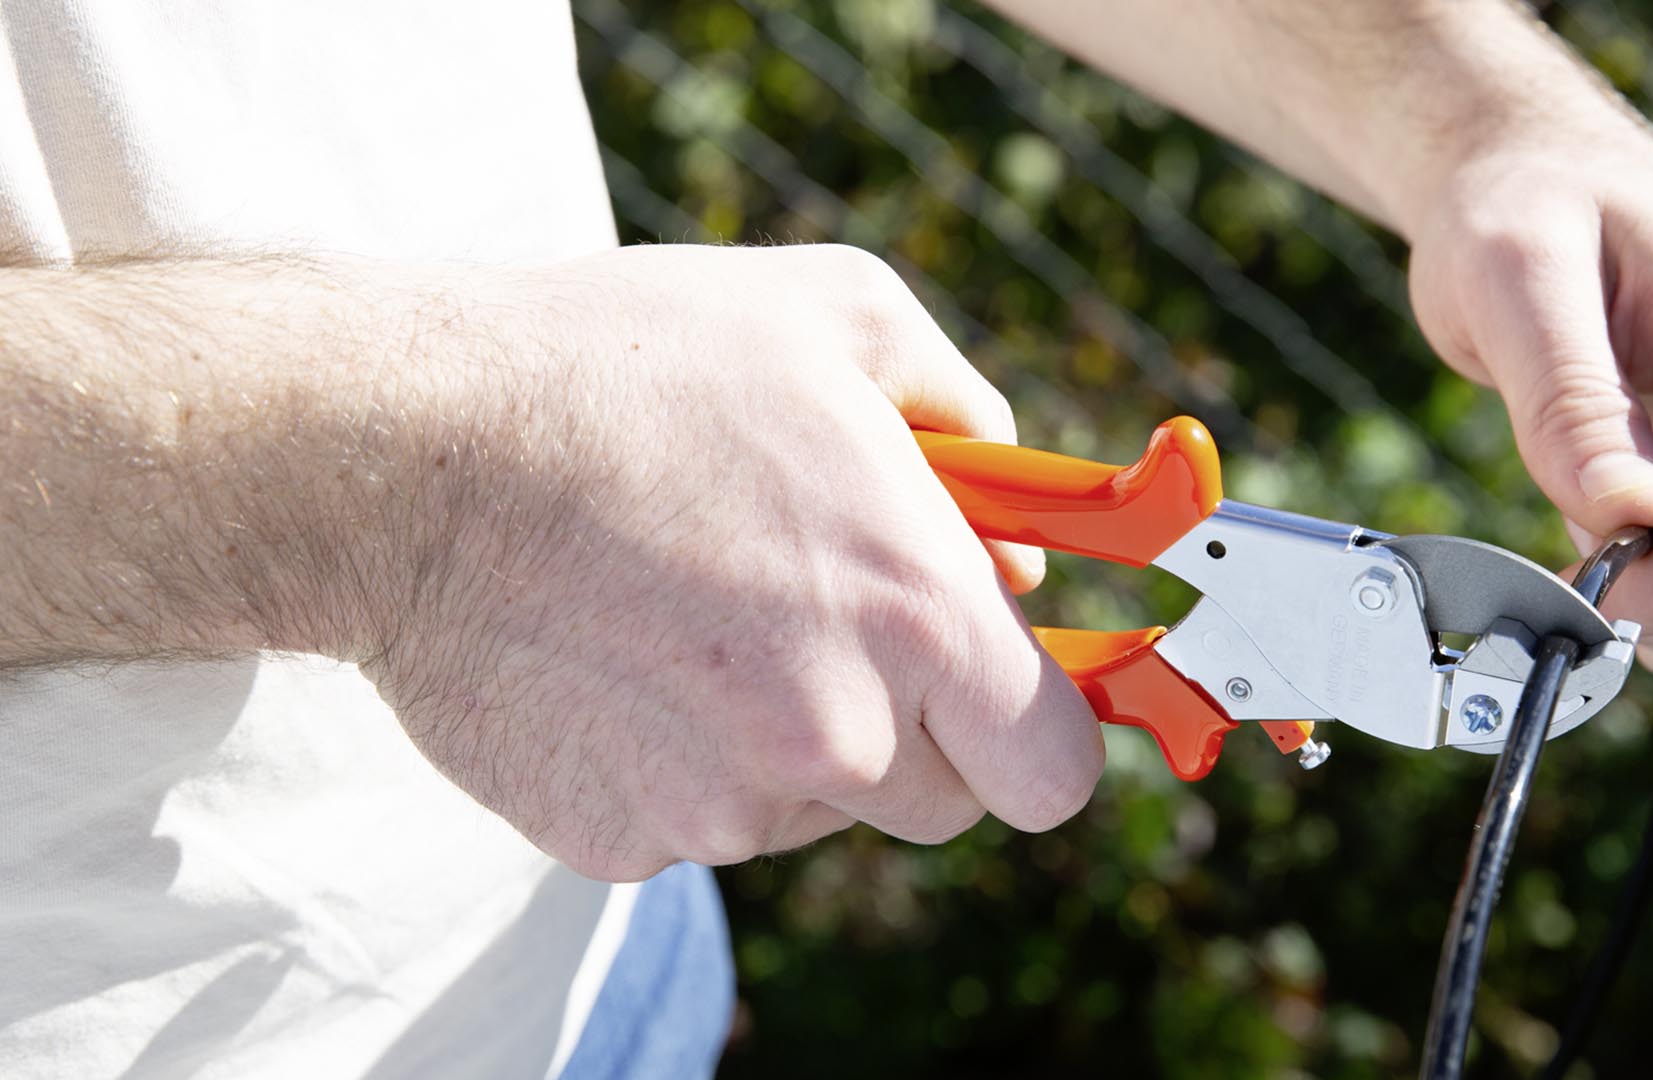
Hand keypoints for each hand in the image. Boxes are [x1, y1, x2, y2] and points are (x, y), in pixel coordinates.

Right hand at [367, 244, 1101, 879]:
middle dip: (915, 729)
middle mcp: (834, 733)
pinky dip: (676, 761)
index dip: (1038, 735)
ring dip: (787, 739)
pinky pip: (696, 823)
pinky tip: (618, 655)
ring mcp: (718, 806)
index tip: (1005, 697)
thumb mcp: (842, 315)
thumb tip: (1015, 538)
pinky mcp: (617, 841)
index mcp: (915, 613)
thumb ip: (970, 416)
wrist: (402, 452)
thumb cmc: (630, 365)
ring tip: (695, 612)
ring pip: (812, 809)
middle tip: (835, 626)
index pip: (1054, 772)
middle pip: (942, 804)